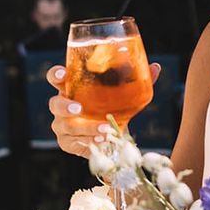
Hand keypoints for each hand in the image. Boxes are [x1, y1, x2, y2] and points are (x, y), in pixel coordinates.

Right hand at [46, 62, 161, 156]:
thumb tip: (155, 67)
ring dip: (86, 127)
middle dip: (65, 106)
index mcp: (72, 88)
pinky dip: (87, 141)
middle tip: (79, 108)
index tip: (63, 74)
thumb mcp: (126, 96)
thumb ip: (138, 82)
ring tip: (105, 129)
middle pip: (54, 103)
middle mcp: (63, 105)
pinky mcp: (67, 142)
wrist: (114, 138)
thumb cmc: (114, 110)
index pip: (56, 78)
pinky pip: (73, 142)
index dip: (55, 75)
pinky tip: (101, 140)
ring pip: (66, 126)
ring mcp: (62, 125)